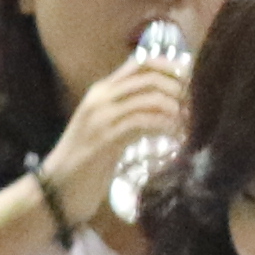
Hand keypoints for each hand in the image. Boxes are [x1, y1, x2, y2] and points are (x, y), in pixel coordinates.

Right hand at [39, 43, 188, 240]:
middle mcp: (100, 97)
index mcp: (102, 91)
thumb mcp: (112, 131)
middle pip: (149, 76)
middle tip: (199, 106)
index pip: (141, 62)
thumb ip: (133, 113)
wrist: (56, 191)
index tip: (194, 80)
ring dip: (176, 109)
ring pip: (148, 97)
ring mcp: (100, 116)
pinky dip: (165, 127)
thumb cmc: (87, 164)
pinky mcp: (104, 138)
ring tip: (192, 125)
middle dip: (179, 88)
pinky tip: (177, 138)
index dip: (171, 66)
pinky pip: (142, 122)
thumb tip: (170, 105)